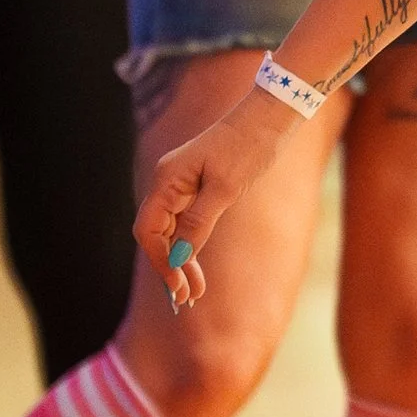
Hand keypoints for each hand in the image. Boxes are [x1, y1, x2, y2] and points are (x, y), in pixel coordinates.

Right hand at [135, 93, 290, 308]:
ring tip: (195, 293)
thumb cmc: (248, 147)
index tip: (179, 287)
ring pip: (169, 232)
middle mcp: (166, 182)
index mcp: (167, 179)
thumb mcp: (226, 188)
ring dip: (179, 262)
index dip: (161, 262)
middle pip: (156, 235)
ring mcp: (178, 184)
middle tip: (188, 299)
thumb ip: (198, 223)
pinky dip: (188, 246)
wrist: (268, 118)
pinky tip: (195, 268)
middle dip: (170, 268)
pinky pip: (182, 223)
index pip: (148, 231)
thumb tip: (179, 257)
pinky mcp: (194, 187)